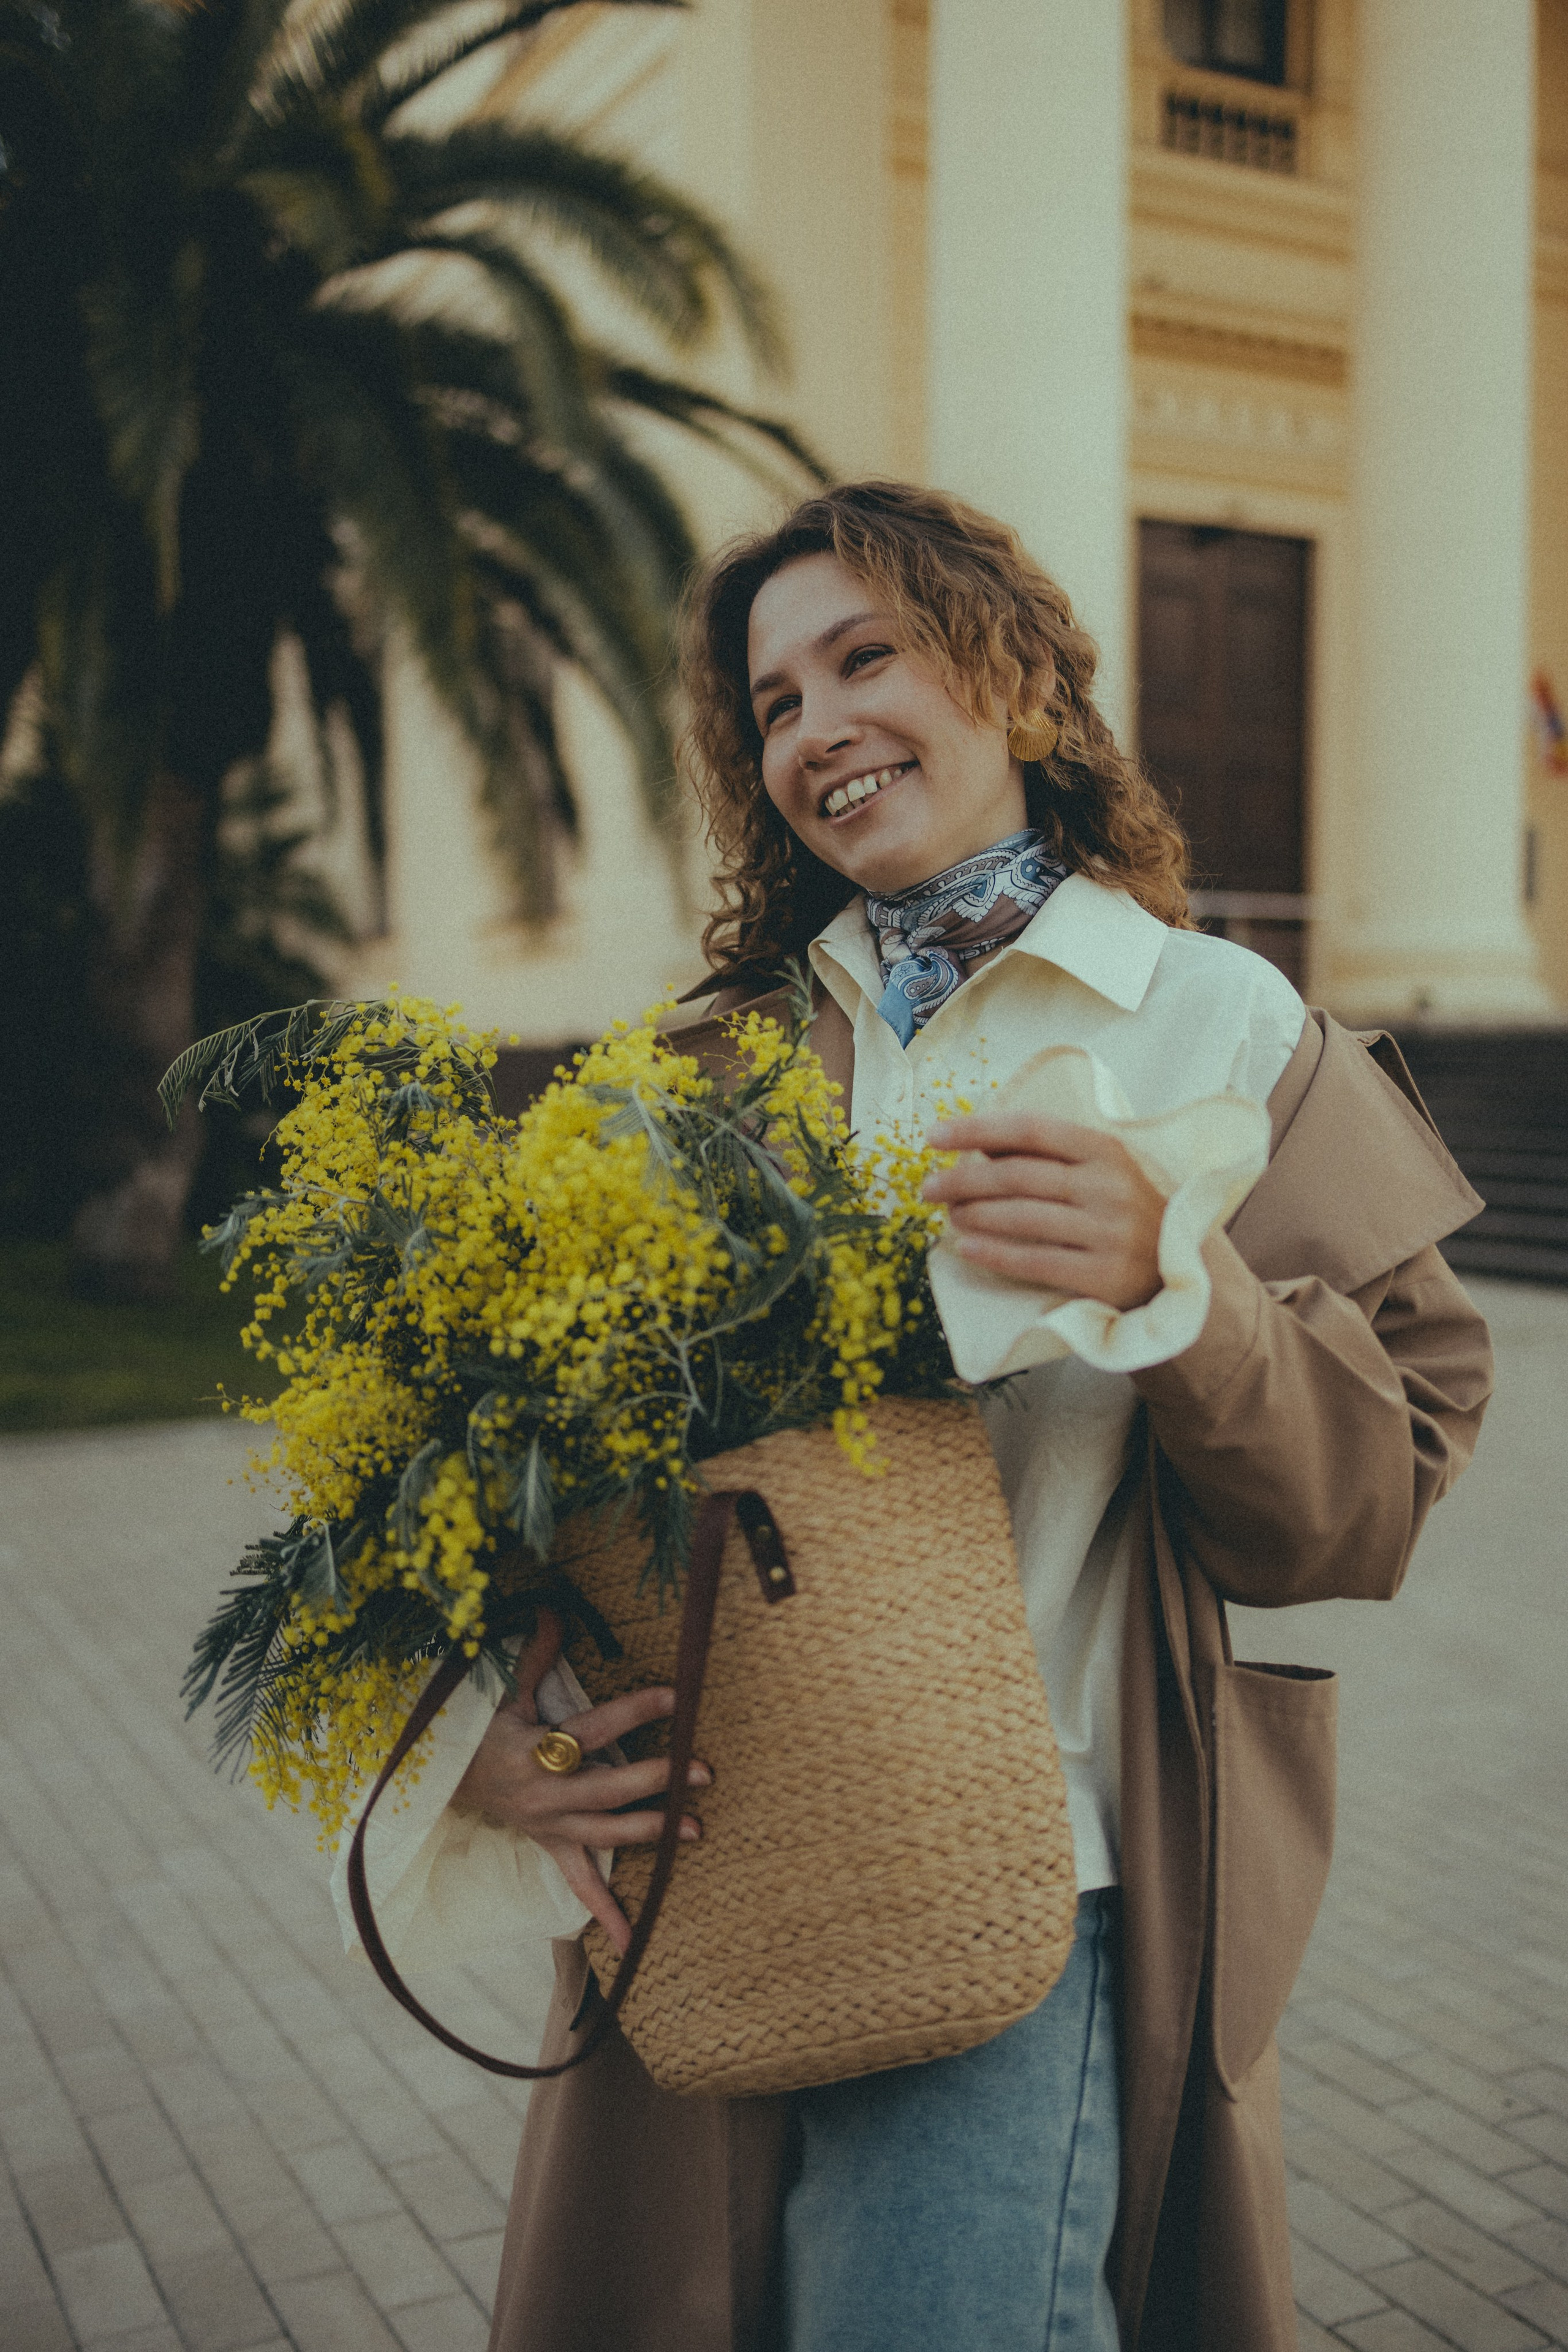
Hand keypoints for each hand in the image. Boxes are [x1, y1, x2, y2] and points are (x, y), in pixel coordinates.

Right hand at [452, 1611, 708, 1954]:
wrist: (440, 1781)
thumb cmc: (478, 1730)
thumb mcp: (503, 1692)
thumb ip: (534, 1655)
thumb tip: (551, 1609)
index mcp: (536, 1749)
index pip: (596, 1728)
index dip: (637, 1710)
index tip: (677, 1695)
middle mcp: (546, 1793)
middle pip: (610, 1786)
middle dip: (659, 1777)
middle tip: (703, 1770)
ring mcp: (550, 1825)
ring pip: (606, 1831)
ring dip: (651, 1831)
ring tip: (695, 1829)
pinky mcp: (551, 1846)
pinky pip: (579, 1885)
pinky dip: (606, 1914)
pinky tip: (632, 1943)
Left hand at [923, 1111, 1165, 1310]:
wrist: (1177, 1269)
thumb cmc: (1124, 1211)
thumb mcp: (1099, 1170)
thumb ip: (1046, 1154)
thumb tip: (981, 1144)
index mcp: (1105, 1150)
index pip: (1030, 1128)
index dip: (977, 1128)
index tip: (933, 1135)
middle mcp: (1108, 1187)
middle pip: (1019, 1175)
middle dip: (963, 1179)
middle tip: (928, 1187)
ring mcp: (1108, 1232)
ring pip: (1023, 1217)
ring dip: (974, 1214)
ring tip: (946, 1214)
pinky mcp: (1104, 1275)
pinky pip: (1036, 1262)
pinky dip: (994, 1254)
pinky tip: (966, 1247)